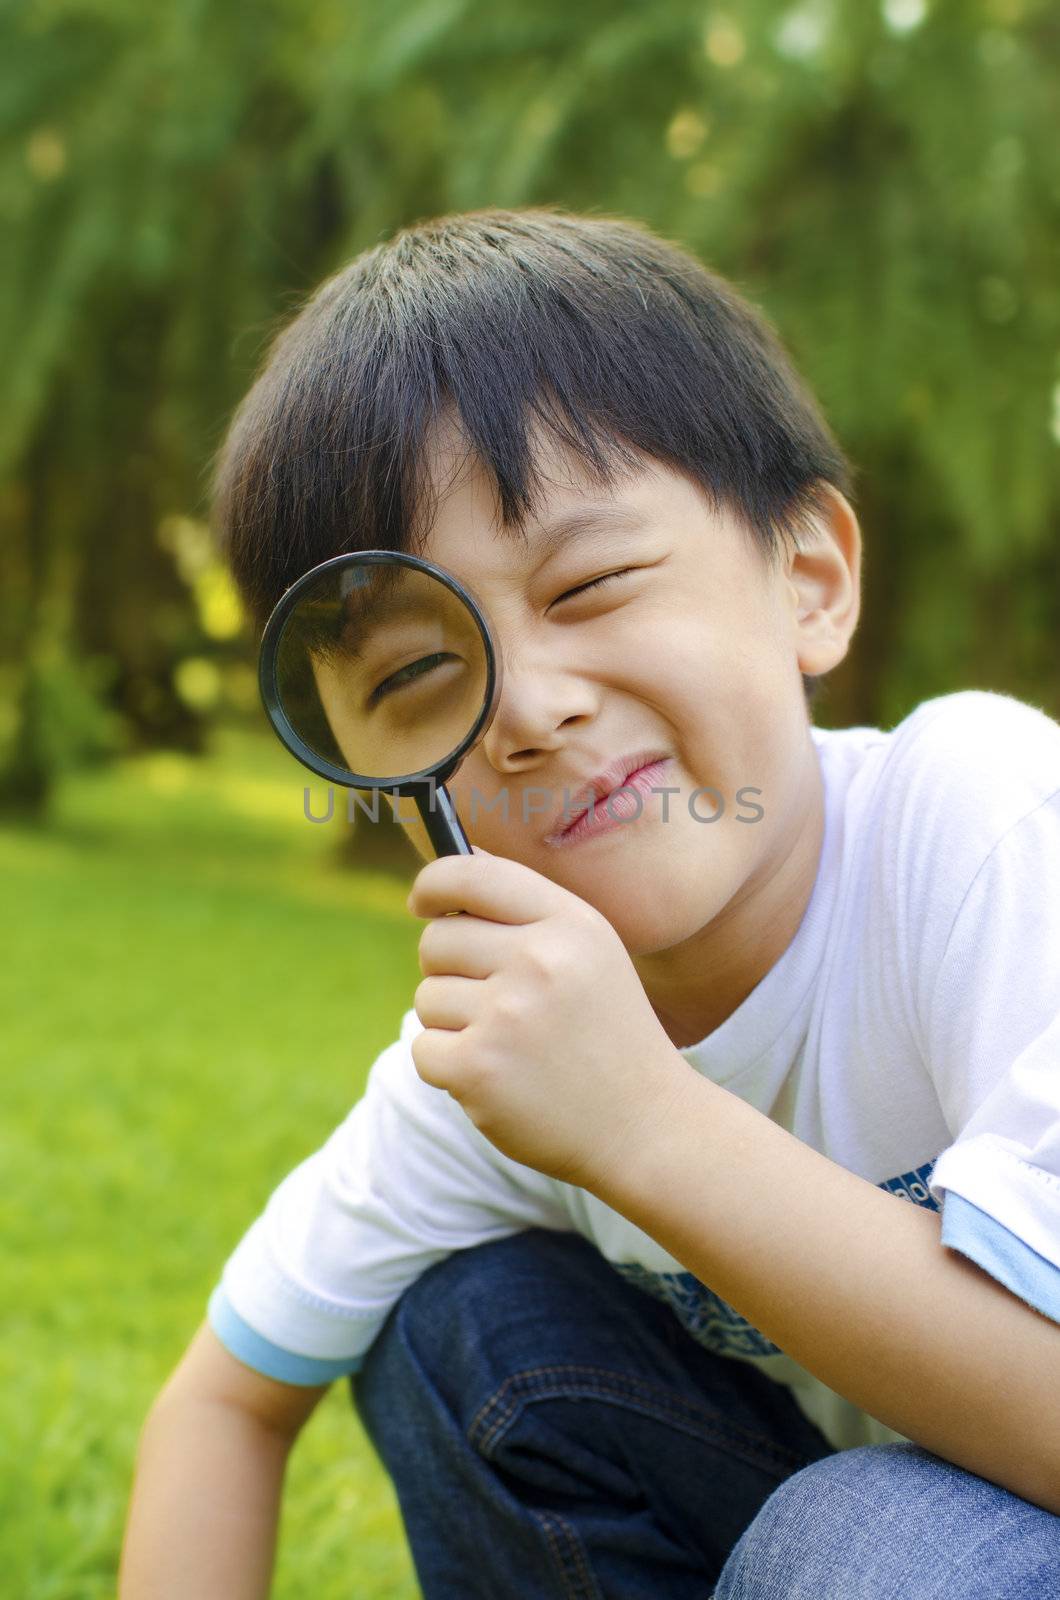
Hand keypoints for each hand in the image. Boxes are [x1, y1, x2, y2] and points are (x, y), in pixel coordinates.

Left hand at [406, 847, 691, 1191]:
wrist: (642, 1124)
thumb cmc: (606, 1032)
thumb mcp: (590, 951)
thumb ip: (526, 908)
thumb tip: (452, 868)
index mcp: (568, 923)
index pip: (471, 874)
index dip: (434, 883)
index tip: (423, 902)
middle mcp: (539, 961)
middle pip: (436, 940)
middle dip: (449, 968)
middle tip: (492, 1000)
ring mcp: (507, 1016)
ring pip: (427, 997)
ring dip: (453, 1022)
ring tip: (509, 1044)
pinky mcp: (478, 1069)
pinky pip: (424, 1048)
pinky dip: (448, 1066)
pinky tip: (497, 1075)